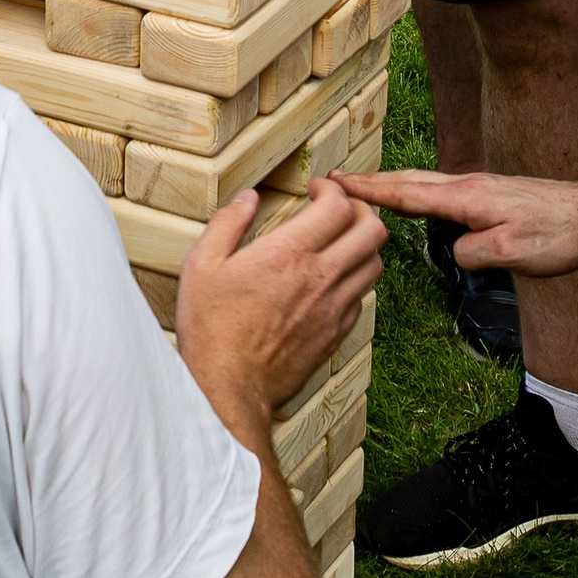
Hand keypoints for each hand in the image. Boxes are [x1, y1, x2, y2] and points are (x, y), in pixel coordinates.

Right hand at [176, 176, 383, 414]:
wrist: (228, 387)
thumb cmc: (212, 327)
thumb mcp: (202, 264)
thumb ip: (227, 223)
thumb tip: (247, 198)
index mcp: (289, 252)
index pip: (338, 205)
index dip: (333, 190)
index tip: (316, 190)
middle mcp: (320, 277)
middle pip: (372, 230)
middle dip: (359, 210)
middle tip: (337, 211)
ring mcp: (333, 308)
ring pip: (375, 264)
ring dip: (362, 246)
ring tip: (339, 243)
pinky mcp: (336, 334)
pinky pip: (362, 298)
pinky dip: (354, 281)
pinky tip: (330, 282)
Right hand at [348, 163, 577, 276]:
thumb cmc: (558, 236)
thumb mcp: (514, 254)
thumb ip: (474, 254)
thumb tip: (454, 252)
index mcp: (467, 199)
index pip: (406, 194)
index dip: (369, 191)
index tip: (336, 184)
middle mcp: (468, 186)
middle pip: (407, 181)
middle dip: (368, 181)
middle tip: (333, 180)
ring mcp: (478, 187)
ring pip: (422, 182)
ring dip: (388, 183)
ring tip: (360, 187)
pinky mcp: (489, 195)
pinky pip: (437, 189)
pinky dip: (412, 190)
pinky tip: (412, 198)